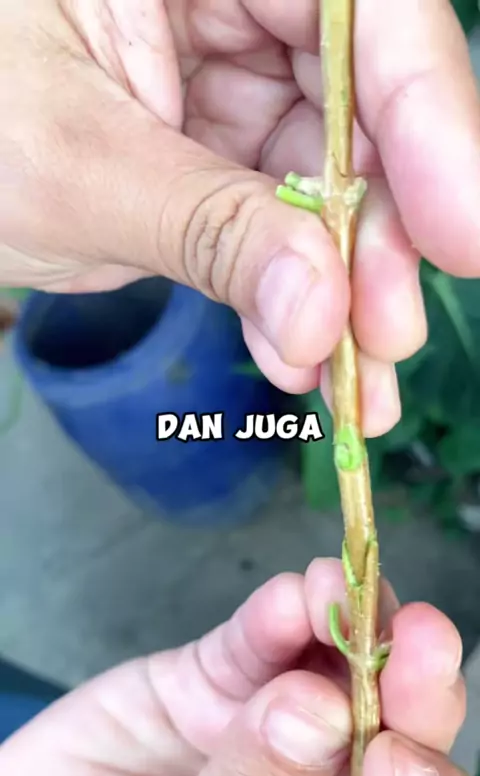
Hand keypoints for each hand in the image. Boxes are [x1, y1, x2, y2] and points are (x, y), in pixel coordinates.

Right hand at [0, 558, 475, 775]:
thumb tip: (320, 711)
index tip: (401, 770)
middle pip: (394, 737)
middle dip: (414, 689)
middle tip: (422, 638)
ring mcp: (270, 724)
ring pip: (337, 668)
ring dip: (353, 623)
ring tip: (341, 589)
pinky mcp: (219, 673)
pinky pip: (258, 638)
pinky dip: (276, 614)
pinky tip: (286, 598)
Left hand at [3, 2, 479, 433]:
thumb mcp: (77, 169)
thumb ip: (207, 231)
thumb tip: (319, 316)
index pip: (356, 8)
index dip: (428, 116)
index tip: (460, 236)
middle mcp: (234, 2)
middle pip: (362, 105)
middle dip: (379, 234)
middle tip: (384, 333)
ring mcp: (233, 81)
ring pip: (332, 180)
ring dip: (346, 290)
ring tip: (352, 379)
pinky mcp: (222, 152)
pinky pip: (282, 224)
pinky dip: (294, 297)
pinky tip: (303, 355)